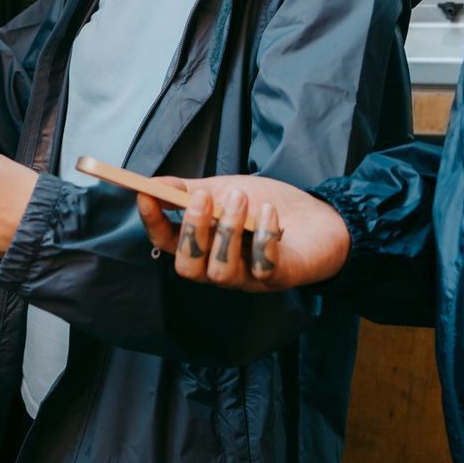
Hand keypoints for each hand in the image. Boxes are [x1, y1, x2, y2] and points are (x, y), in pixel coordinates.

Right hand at [138, 174, 350, 290]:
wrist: (317, 217)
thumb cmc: (266, 205)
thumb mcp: (224, 190)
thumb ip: (189, 190)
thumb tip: (151, 183)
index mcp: (202, 246)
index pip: (167, 243)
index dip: (153, 223)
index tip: (145, 195)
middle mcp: (217, 268)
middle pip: (188, 268)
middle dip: (192, 231)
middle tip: (203, 197)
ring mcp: (246, 278)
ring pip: (221, 271)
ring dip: (228, 232)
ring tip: (241, 199)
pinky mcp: (275, 279)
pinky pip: (261, 267)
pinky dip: (264, 238)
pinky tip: (270, 213)